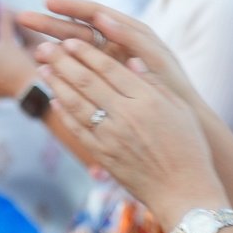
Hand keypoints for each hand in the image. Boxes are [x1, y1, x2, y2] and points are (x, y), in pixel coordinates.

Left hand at [23, 0, 221, 223]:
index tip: (70, 40)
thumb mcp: (180, 111)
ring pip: (76, 103)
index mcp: (147, 100)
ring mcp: (111, 136)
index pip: (109, 68)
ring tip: (43, 68)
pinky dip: (64, 113)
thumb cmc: (188, 149)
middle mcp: (126, 115)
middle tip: (45, 47)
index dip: (86, 52)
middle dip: (62, 62)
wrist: (182, 192)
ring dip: (56, 84)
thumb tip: (132, 60)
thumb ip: (155, 84)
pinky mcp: (103, 154)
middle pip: (87, 81)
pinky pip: (77, 129)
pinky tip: (55, 100)